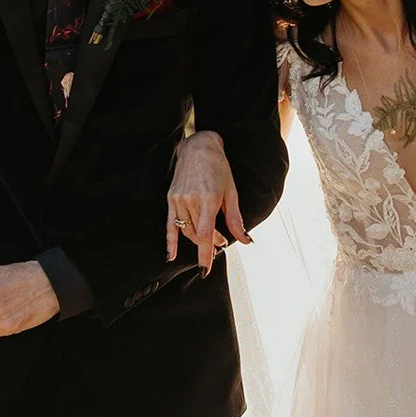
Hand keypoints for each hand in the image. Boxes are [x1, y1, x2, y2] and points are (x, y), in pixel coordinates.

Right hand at [167, 130, 249, 275]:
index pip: (205, 234)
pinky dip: (170, 241)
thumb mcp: (232, 192)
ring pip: (187, 231)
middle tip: (221, 241)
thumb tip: (245, 240)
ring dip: (198, 240)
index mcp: (208, 199)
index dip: (205, 253)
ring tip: (210, 239)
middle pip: (198, 234)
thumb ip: (236, 219)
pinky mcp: (171, 198)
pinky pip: (170, 224)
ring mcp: (179, 200)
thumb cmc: (219, 168)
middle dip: (210, 243)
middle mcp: (191, 201)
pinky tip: (171, 255)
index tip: (206, 269)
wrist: (198, 147)